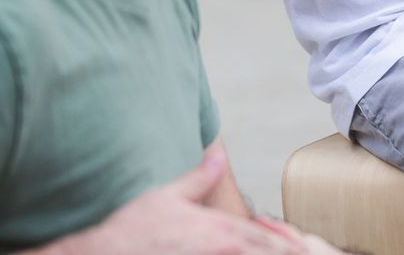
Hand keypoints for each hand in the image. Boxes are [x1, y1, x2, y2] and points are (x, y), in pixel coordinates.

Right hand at [50, 145, 331, 253]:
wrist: (99, 251)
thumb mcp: (167, 195)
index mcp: (218, 228)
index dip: (286, 246)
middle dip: (284, 253)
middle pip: (264, 254)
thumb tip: (218, 157)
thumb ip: (198, 177)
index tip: (303, 249)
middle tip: (305, 253)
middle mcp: (219, 248)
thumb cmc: (130, 228)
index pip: (265, 239)